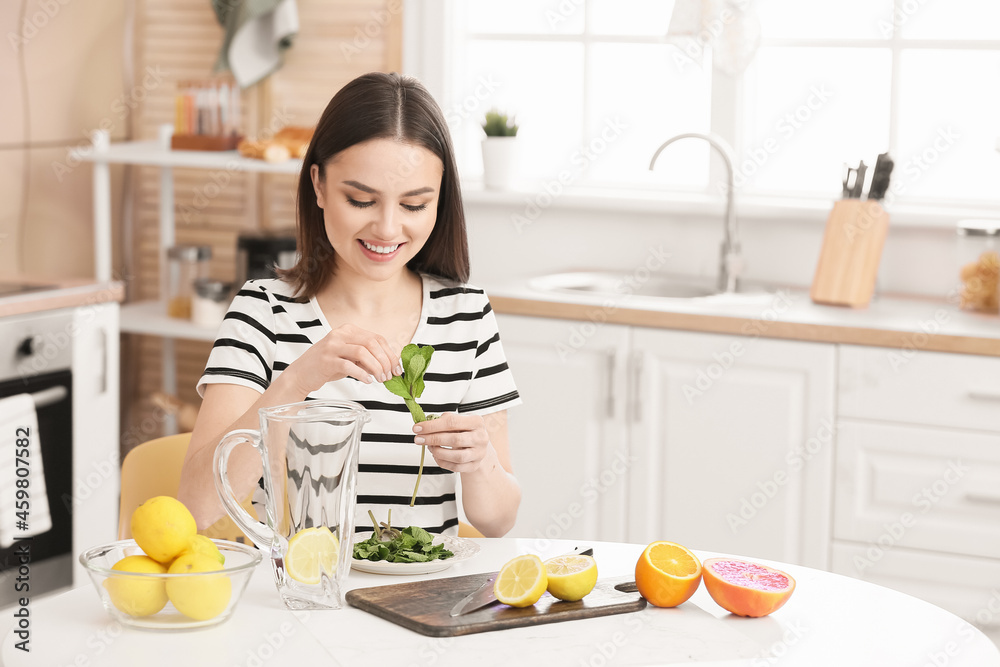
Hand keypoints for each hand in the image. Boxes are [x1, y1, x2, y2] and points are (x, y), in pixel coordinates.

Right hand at [287, 324, 401, 394]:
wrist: (301, 374)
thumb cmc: (327, 366)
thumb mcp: (350, 358)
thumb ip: (367, 358)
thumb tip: (389, 366)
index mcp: (349, 330)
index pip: (377, 338)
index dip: (390, 354)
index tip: (396, 369)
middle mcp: (340, 334)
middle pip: (372, 343)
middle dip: (385, 361)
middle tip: (389, 376)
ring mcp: (332, 346)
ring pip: (362, 352)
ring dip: (375, 367)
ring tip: (380, 379)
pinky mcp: (326, 360)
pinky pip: (349, 365)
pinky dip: (361, 374)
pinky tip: (367, 381)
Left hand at [413, 413, 491, 472]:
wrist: (478, 444)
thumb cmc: (465, 430)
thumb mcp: (457, 420)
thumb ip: (442, 421)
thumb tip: (424, 425)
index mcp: (476, 422)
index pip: (451, 422)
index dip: (432, 426)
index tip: (418, 428)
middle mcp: (480, 437)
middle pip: (454, 439)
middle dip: (433, 439)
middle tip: (419, 439)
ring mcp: (478, 453)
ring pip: (456, 456)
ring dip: (438, 452)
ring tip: (430, 447)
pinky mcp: (474, 465)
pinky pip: (456, 467)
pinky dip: (442, 462)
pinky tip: (436, 455)